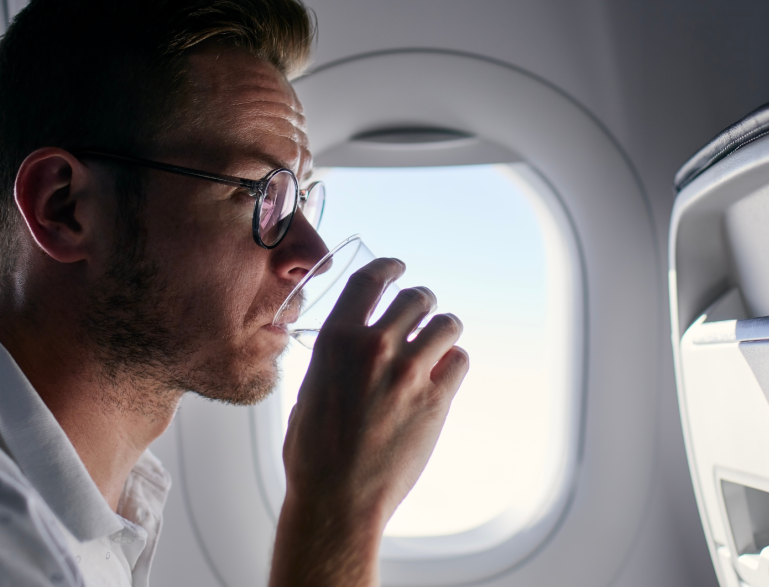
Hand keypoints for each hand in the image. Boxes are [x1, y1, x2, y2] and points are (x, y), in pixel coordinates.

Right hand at [269, 258, 468, 586]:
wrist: (337, 500)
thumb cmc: (313, 455)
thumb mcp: (309, 392)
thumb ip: (332, 362)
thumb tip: (347, 351)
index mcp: (336, 340)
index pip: (369, 281)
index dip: (388, 267)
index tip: (398, 267)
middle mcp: (374, 347)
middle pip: (415, 298)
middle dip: (422, 300)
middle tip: (425, 309)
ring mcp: (408, 372)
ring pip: (446, 324)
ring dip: (445, 328)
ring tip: (442, 339)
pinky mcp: (436, 399)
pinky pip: (460, 360)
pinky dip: (455, 363)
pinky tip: (446, 372)